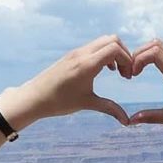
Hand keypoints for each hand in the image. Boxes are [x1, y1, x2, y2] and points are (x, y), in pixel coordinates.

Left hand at [0, 35, 132, 128]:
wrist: (35, 97)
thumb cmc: (59, 102)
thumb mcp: (87, 104)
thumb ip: (110, 109)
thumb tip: (127, 122)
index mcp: (87, 64)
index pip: (115, 49)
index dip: (127, 60)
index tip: (128, 77)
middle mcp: (82, 54)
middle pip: (112, 40)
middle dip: (124, 54)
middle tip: (125, 73)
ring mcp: (77, 52)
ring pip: (103, 41)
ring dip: (114, 53)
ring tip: (116, 72)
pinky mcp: (73, 54)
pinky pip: (94, 46)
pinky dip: (104, 54)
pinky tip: (104, 70)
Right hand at [129, 39, 162, 127]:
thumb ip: (152, 117)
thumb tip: (132, 120)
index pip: (154, 53)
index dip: (139, 59)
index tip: (134, 75)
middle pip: (155, 44)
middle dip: (139, 53)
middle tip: (132, 70)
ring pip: (161, 46)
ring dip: (145, 53)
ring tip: (138, 69)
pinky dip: (153, 55)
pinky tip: (148, 70)